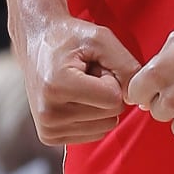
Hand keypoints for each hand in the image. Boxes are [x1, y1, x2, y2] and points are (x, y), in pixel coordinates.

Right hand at [23, 12, 138, 144]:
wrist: (35, 40)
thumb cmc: (69, 37)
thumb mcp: (101, 39)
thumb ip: (126, 65)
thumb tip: (138, 98)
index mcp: (57, 86)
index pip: (113, 100)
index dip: (111, 79)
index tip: (93, 66)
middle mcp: (48, 113)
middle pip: (110, 116)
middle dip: (106, 93)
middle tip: (85, 74)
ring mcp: (47, 128)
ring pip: (104, 127)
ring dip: (98, 105)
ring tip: (79, 84)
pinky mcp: (49, 137)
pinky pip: (93, 134)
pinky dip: (90, 116)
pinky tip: (74, 98)